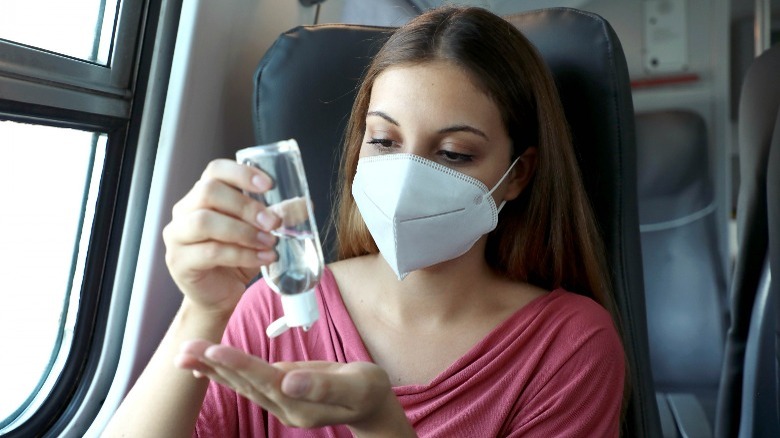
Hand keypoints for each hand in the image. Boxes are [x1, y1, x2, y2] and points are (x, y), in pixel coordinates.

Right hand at [162, 159, 280, 315]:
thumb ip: (277, 217)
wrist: (219, 298)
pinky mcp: (180, 261)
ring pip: (205, 221)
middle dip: (246, 205)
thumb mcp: (260, 234)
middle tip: (273, 222)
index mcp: (202, 195)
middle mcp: (184, 210)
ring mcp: (177, 236)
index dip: (241, 173)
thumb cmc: (237, 259)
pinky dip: (242, 254)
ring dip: (243, 231)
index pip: (215, 170)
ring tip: (269, 242)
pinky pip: (211, 252)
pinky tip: (264, 259)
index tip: (269, 185)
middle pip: (209, 191)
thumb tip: (305, 204)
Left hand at [175, 340, 412, 434]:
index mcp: (302, 403)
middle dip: (214, 364)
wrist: (370, 405)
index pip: (265, 380)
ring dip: (212, 368)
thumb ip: (324, 385)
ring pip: (240, 384)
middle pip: (244, 383)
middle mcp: (284, 407)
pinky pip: (246, 383)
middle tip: (184, 349)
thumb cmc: (367, 390)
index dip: (239, 363)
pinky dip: (224, 372)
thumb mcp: (357, 385)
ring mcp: (279, 403)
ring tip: (184, 355)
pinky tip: (205, 366)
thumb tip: (289, 380)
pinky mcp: (278, 395)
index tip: (214, 349)